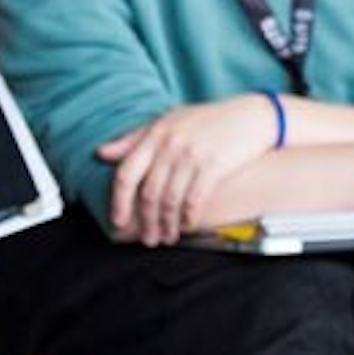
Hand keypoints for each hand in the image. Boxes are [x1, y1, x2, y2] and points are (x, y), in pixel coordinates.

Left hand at [97, 95, 285, 244]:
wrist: (252, 115)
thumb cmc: (209, 120)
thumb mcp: (169, 122)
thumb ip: (134, 139)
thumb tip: (101, 153)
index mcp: (155, 133)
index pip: (126, 173)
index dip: (119, 202)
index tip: (118, 222)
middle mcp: (171, 143)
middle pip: (148, 192)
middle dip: (145, 221)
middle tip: (147, 239)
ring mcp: (192, 154)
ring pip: (170, 199)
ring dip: (166, 224)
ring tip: (167, 237)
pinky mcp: (214, 164)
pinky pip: (194, 198)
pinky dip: (188, 216)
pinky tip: (187, 225)